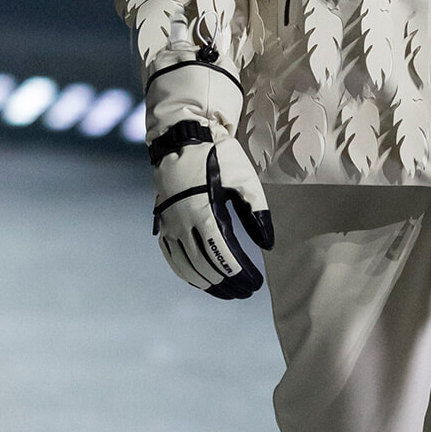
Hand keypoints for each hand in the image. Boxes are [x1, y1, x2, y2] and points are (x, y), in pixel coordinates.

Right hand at [153, 131, 273, 297]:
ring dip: (208, 284)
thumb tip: (267, 244)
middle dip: (228, 283)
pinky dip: (187, 273)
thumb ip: (257, 213)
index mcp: (205, 213)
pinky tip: (202, 280)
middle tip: (246, 292)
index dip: (240, 274)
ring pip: (187, 267)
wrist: (182, 139)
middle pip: (205, 266)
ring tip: (228, 292)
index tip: (256, 284)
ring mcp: (170, 225)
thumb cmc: (219, 158)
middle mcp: (183, 223)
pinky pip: (173, 258)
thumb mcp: (245, 180)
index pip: (223, 256)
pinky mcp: (163, 224)